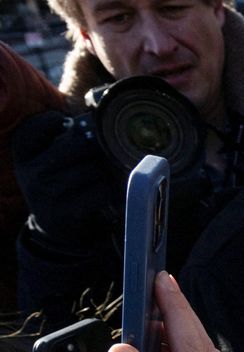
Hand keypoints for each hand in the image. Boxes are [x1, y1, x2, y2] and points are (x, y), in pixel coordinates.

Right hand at [12, 109, 120, 247]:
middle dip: (95, 149)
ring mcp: (46, 193)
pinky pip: (100, 191)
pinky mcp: (65, 211)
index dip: (55, 121)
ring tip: (102, 176)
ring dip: (105, 172)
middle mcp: (30, 172)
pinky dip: (108, 191)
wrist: (55, 227)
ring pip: (92, 169)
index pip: (36, 126)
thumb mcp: (46, 161)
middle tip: (100, 155)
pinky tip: (102, 193)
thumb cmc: (57, 185)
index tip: (68, 126)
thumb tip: (92, 118)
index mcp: (23, 155)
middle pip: (76, 146)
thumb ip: (61, 140)